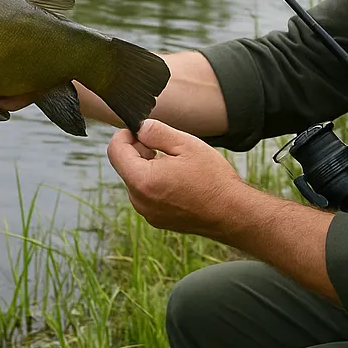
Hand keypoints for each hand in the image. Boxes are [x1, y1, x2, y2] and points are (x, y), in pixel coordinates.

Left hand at [106, 119, 249, 236]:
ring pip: (136, 179)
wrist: (232, 213)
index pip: (115, 150)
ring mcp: (147, 213)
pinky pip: (147, 194)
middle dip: (140, 150)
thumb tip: (140, 127)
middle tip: (168, 147)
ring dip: (149, 167)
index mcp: (142, 180)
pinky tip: (180, 181)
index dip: (126, 134)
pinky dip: (156, 183)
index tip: (143, 130)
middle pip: (125, 165)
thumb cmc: (212, 179)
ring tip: (177, 165)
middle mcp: (139, 200)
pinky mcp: (157, 220)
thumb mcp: (186, 145)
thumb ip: (157, 132)